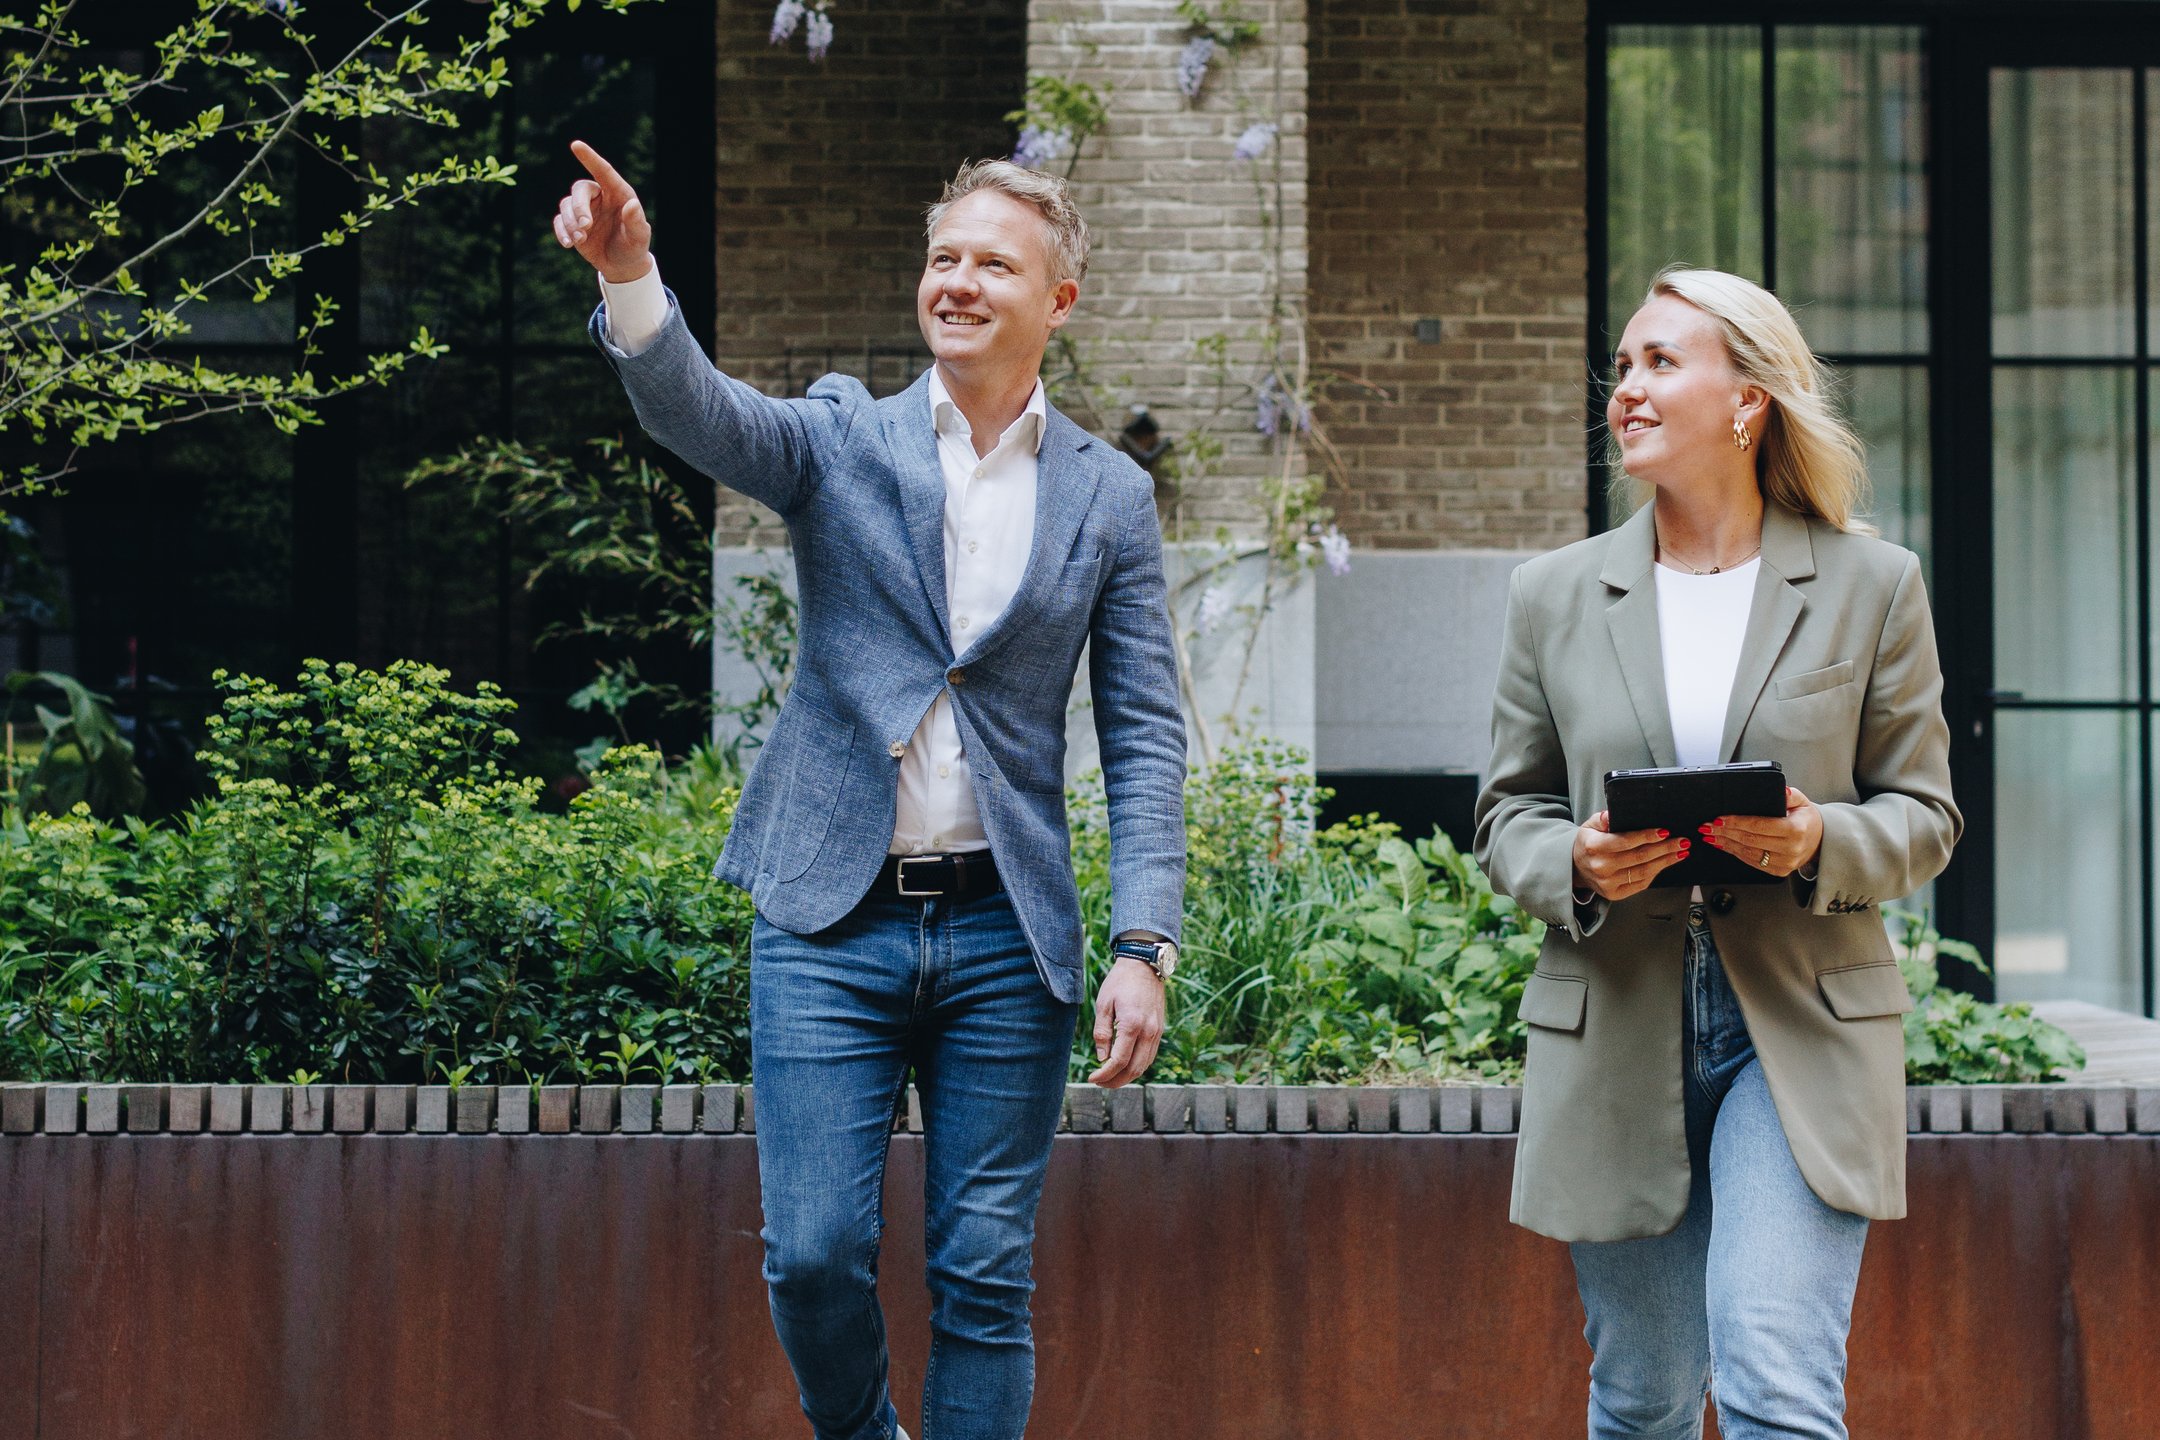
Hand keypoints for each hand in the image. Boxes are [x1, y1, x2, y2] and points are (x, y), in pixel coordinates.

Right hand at [553, 139, 652, 283]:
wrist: (622, 265)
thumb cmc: (634, 247)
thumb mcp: (639, 237)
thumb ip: (636, 221)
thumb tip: (633, 204)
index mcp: (618, 193)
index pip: (603, 171)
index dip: (589, 157)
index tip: (576, 144)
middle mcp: (599, 197)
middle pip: (580, 190)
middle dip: (579, 207)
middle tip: (586, 227)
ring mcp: (584, 210)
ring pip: (566, 205)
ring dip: (571, 223)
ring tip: (581, 240)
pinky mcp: (572, 224)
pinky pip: (559, 220)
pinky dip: (561, 231)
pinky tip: (568, 244)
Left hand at [1088, 958, 1164, 1087]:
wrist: (1145, 965)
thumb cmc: (1120, 982)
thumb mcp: (1104, 1004)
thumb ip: (1102, 1032)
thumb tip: (1101, 1057)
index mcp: (1132, 1025)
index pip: (1118, 1061)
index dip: (1104, 1074)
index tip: (1092, 1077)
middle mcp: (1148, 1032)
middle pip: (1133, 1069)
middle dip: (1115, 1081)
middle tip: (1099, 1082)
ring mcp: (1157, 1032)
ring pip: (1144, 1066)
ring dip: (1127, 1077)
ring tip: (1110, 1078)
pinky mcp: (1160, 1031)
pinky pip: (1150, 1056)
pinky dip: (1137, 1066)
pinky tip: (1124, 1066)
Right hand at [1572, 810, 1688, 901]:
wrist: (1576, 867)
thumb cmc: (1589, 842)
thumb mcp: (1590, 825)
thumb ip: (1602, 818)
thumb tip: (1611, 815)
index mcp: (1594, 846)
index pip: (1625, 841)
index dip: (1647, 836)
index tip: (1665, 831)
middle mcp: (1600, 866)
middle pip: (1639, 857)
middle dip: (1664, 848)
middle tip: (1682, 841)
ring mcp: (1608, 883)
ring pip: (1644, 871)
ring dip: (1665, 861)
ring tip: (1680, 852)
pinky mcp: (1615, 894)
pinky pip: (1641, 883)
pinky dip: (1656, 873)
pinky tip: (1666, 863)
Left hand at [1700, 786, 1822, 877]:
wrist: (1819, 841)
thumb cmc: (1807, 820)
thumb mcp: (1802, 801)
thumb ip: (1790, 794)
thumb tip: (1781, 790)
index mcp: (1795, 830)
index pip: (1759, 825)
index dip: (1737, 822)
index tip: (1720, 818)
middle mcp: (1790, 848)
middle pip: (1750, 840)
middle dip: (1725, 832)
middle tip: (1707, 826)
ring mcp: (1784, 862)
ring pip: (1748, 853)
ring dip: (1726, 844)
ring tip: (1710, 835)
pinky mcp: (1778, 871)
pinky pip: (1752, 862)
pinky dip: (1735, 852)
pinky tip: (1723, 845)